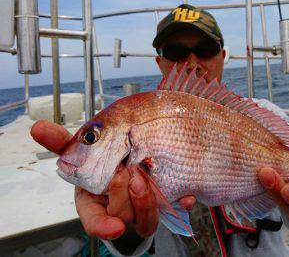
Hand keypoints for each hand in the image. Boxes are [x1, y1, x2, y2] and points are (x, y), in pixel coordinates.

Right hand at [30, 120, 195, 238]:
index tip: (115, 228)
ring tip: (147, 178)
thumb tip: (37, 127)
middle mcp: (119, 209)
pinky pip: (174, 210)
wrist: (134, 155)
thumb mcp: (84, 149)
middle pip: (122, 215)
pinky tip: (185, 195)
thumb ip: (63, 142)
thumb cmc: (104, 159)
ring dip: (148, 200)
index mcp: (95, 200)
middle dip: (124, 196)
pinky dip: (180, 202)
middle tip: (127, 172)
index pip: (95, 220)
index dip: (103, 226)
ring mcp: (142, 210)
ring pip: (147, 219)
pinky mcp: (163, 204)